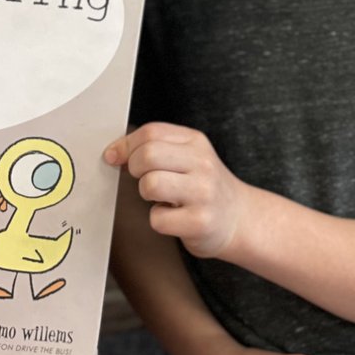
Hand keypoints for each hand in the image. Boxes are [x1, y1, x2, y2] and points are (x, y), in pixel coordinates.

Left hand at [105, 123, 244, 258]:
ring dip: (146, 194)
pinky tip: (174, 217)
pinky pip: (158, 219)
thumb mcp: (188, 157)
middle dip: (134, 168)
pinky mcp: (200, 222)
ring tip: (161, 198)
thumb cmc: (204, 187)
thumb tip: (114, 153)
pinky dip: (159, 220)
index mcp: (196, 141)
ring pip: (150, 185)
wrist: (240, 219)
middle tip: (143, 178)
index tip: (114, 157)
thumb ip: (155, 148)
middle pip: (148, 155)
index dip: (126, 145)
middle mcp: (202, 163)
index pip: (151, 132)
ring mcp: (203, 193)